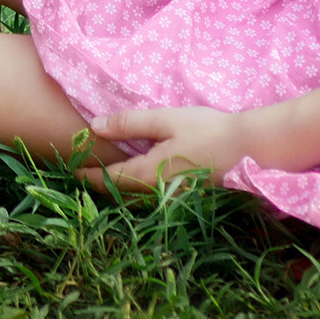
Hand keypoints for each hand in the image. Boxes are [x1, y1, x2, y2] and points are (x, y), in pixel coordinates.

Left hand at [77, 106, 253, 192]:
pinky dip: (137, 189)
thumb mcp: (164, 119)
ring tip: (104, 174)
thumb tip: (94, 126)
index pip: (108, 179)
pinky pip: (151, 197)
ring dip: (118, 188)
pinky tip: (137, 174)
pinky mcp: (184, 197)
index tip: (70, 171)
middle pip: (120, 194)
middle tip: (82, 172)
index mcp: (147, 174)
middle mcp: (156, 194)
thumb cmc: (206, 130)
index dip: (87, 175)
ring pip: (136, 198)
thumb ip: (129, 123)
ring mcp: (171, 199)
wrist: (249, 149)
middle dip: (100, 185)